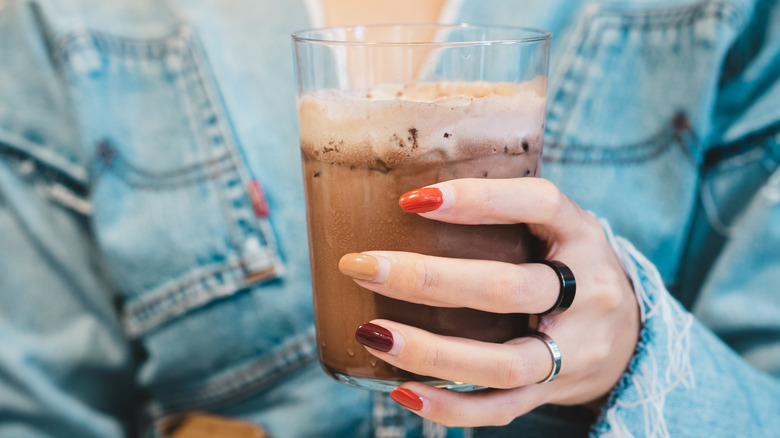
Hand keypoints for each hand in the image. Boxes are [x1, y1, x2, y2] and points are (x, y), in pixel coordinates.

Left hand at [339, 177, 639, 426]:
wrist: (632, 334)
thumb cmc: (570, 265)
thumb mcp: (556, 226)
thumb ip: (505, 212)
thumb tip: (409, 198)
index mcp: (581, 234)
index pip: (537, 204)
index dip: (479, 199)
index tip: (413, 200)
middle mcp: (586, 291)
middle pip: (507, 288)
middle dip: (428, 280)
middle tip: (363, 266)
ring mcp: (575, 348)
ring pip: (502, 361)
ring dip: (429, 351)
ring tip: (372, 332)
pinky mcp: (555, 389)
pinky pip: (502, 407)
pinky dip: (451, 406)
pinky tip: (403, 391)